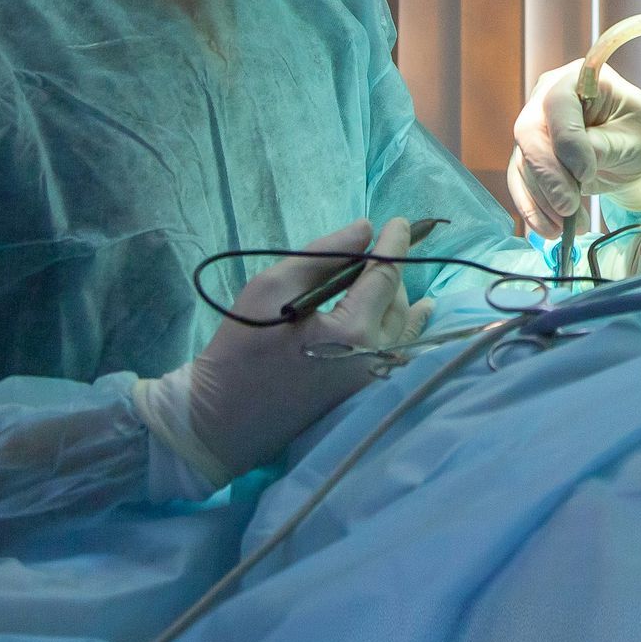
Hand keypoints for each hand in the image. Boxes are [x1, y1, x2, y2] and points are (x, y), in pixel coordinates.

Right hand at [139, 219, 429, 485]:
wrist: (222, 420)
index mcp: (353, 331)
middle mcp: (375, 359)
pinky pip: (398, 353)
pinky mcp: (364, 396)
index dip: (395, 244)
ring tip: (396, 276)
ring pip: (403, 330)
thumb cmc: (241, 348)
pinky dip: (407, 329)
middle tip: (371, 252)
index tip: (402, 221)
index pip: (386, 275)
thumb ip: (325, 255)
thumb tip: (366, 230)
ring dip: (399, 299)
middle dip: (390, 272)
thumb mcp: (273, 286)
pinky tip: (418, 314)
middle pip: (397, 302)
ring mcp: (372, 382)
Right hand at [508, 62, 640, 238]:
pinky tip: (551, 229)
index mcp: (579, 79)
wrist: (635, 147)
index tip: (587, 174)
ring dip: (543, 199)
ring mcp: (535, 126)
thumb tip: (575, 169)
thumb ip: (606, 148)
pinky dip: (533, 208)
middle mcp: (547, 97)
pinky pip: (520, 181)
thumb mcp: (638, 137)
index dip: (567, 140)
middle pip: (530, 133)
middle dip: (549, 176)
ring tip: (570, 226)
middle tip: (569, 208)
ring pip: (523, 162)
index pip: (558, 104)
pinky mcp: (529, 155)